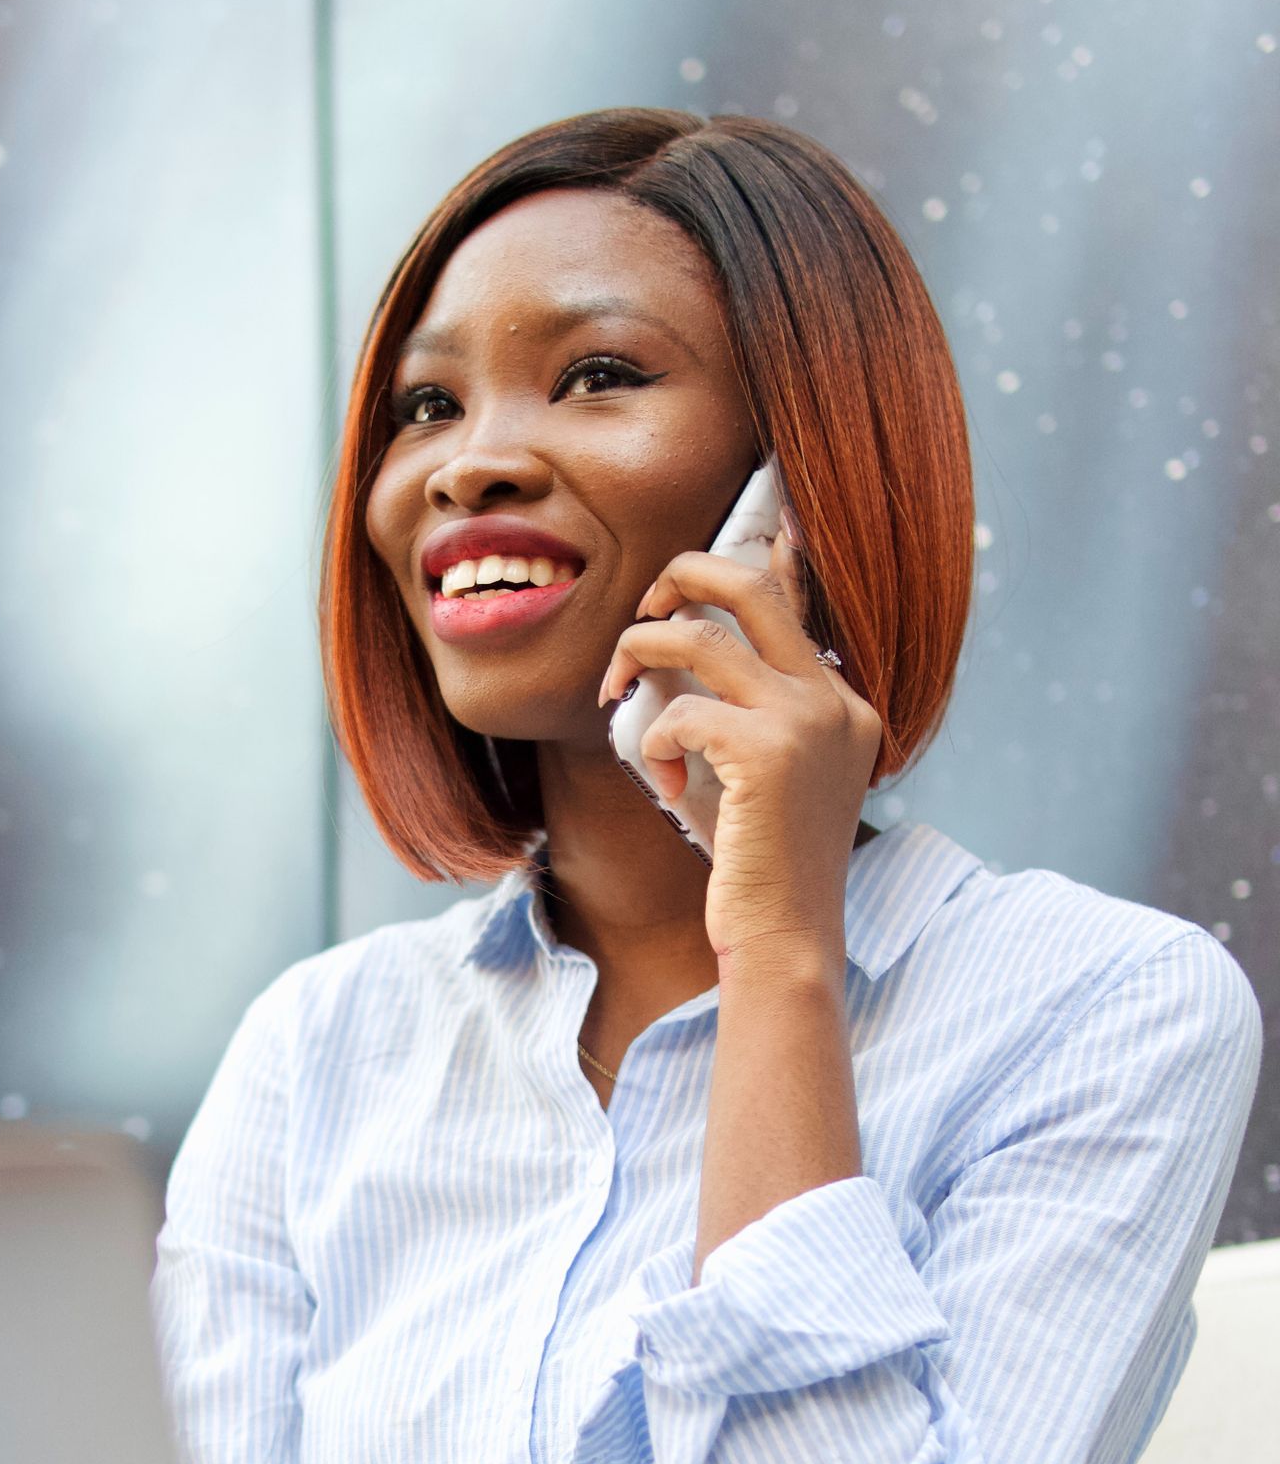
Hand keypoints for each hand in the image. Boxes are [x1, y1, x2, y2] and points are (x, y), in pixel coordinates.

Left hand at [595, 529, 882, 963]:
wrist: (786, 938)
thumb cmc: (763, 868)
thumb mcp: (767, 781)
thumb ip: (750, 719)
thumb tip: (693, 662)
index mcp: (846, 706)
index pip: (798, 604)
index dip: (768, 557)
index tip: (755, 524)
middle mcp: (836, 702)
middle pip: (753, 585)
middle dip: (683, 576)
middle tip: (642, 608)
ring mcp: (807, 722)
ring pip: (702, 636)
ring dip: (641, 651)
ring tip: (617, 690)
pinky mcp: (767, 753)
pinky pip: (681, 712)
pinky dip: (656, 740)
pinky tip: (669, 786)